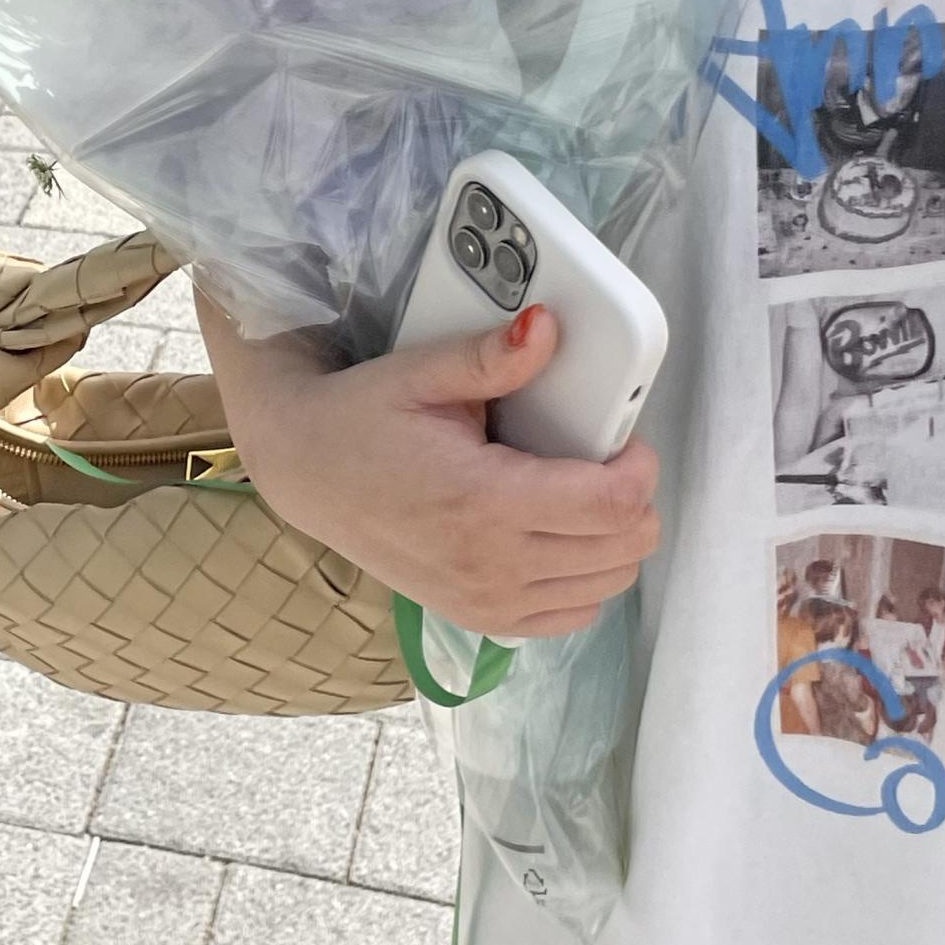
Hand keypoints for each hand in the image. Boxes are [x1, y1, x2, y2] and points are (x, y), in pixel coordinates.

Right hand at [199, 295, 659, 639]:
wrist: (305, 471)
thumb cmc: (362, 417)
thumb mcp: (421, 373)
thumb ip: (491, 356)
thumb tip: (548, 327)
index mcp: (484, 499)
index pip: (612, 505)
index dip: (639, 468)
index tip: (625, 439)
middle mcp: (491, 562)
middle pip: (623, 550)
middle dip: (634, 500)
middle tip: (603, 460)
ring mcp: (486, 599)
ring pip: (607, 587)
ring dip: (614, 540)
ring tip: (583, 495)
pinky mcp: (479, 617)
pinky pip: (572, 616)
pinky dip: (586, 580)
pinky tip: (561, 537)